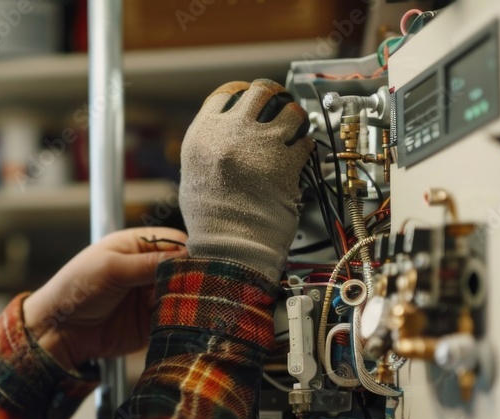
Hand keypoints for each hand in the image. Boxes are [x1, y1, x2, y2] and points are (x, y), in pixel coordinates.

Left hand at [22, 228, 188, 369]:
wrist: (59, 330)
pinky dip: (181, 319)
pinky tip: (180, 320)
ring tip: (186, 305)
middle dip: (192, 277)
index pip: (175, 242)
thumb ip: (147, 263)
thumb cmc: (75, 289)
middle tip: (195, 287)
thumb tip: (185, 258)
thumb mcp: (110, 268)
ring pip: (184, 294)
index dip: (190, 251)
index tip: (200, 264)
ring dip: (188, 300)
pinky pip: (175, 318)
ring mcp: (152, 296)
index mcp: (137, 246)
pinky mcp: (152, 322)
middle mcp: (148, 269)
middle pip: (185, 269)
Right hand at [179, 79, 313, 280]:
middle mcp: (230, 133)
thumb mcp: (194, 176)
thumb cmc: (211, 221)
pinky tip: (298, 158)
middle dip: (273, 98)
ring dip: (294, 119)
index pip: (227, 94)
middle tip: (279, 108)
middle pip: (260, 91)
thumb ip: (210, 148)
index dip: (242, 96)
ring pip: (289, 109)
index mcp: (202, 135)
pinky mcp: (286, 161)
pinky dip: (305, 148)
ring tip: (292, 133)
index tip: (251, 103)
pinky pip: (304, 141)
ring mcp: (260, 144)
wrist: (231, 246)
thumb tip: (224, 135)